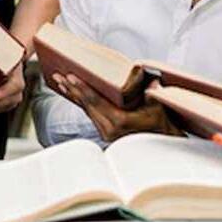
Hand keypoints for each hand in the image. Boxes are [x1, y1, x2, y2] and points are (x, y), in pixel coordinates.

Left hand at [50, 68, 178, 143]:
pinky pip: (91, 115)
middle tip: (59, 75)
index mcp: (120, 122)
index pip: (97, 101)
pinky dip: (82, 103)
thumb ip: (153, 93)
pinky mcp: (106, 133)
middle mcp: (110, 129)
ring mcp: (106, 133)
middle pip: (87, 105)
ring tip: (61, 82)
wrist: (162, 146)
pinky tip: (74, 94)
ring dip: (74, 96)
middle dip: (72, 90)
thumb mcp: (158, 107)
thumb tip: (152, 80)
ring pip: (87, 111)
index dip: (83, 88)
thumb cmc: (161, 126)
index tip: (71, 77)